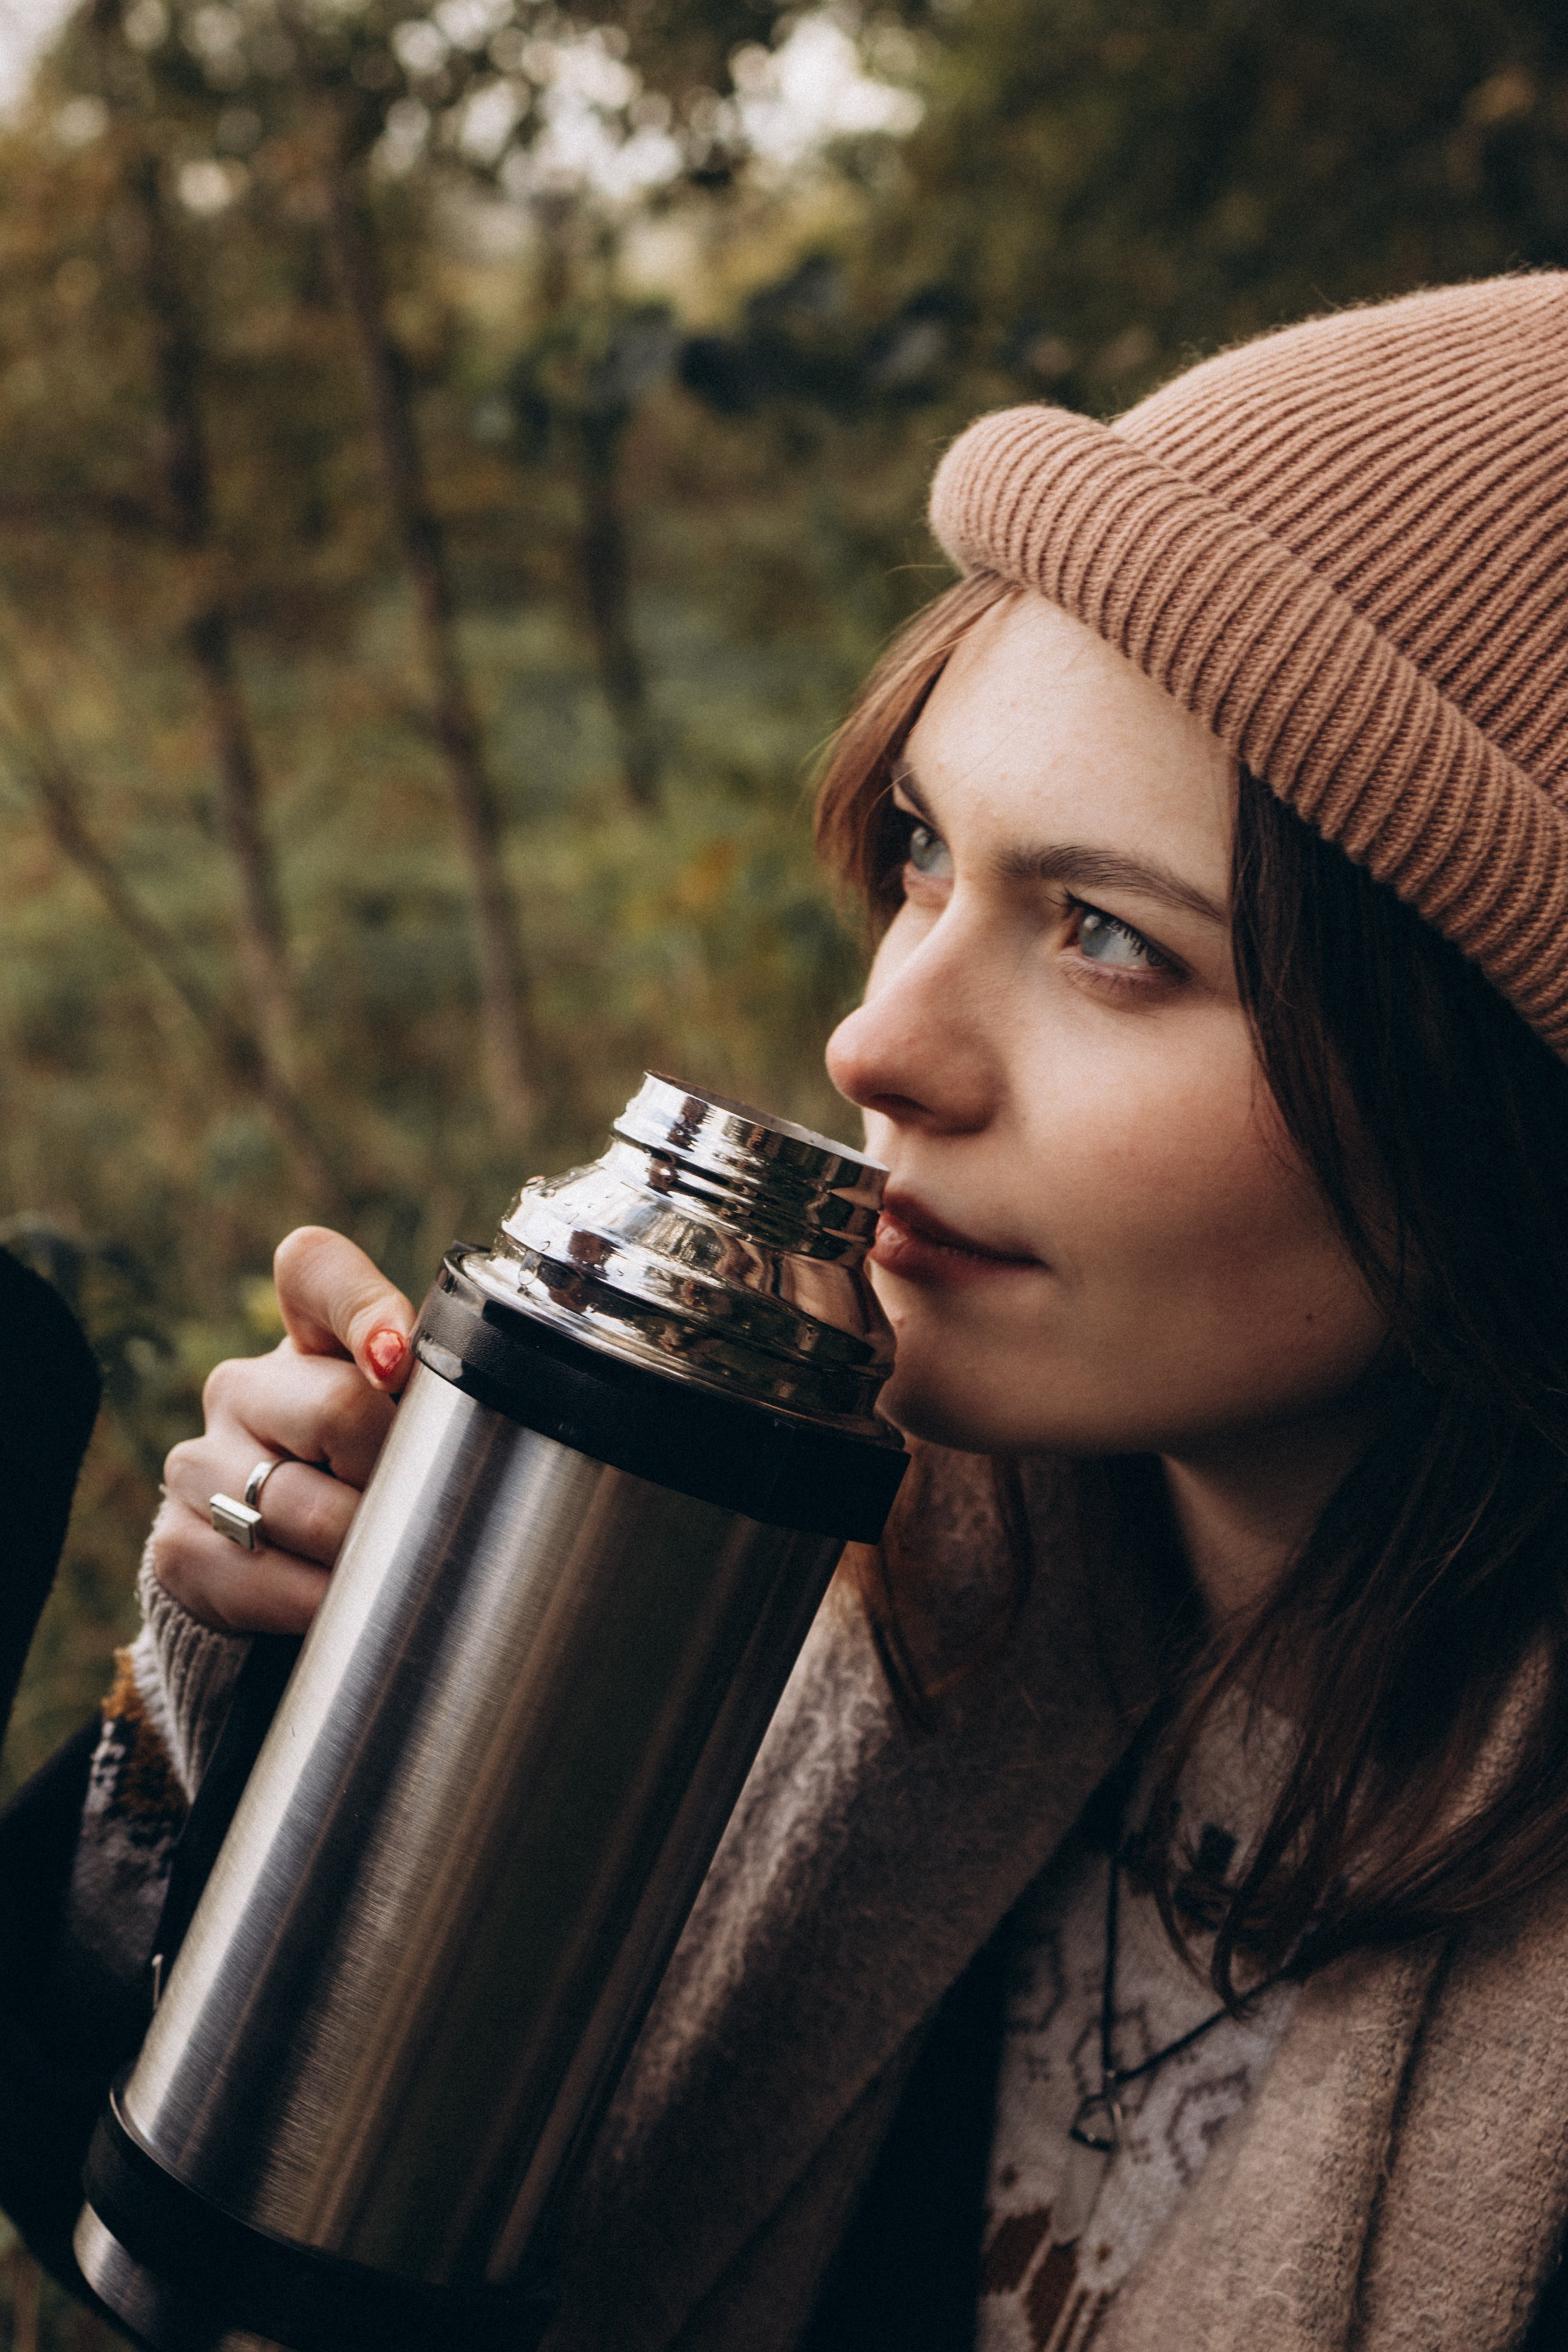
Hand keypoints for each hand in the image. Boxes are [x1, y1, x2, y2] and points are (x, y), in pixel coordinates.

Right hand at [152, 1228, 416, 1635]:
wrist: (289, 1572)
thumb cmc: (375, 1479)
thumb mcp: (412, 1425)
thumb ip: (442, 1395)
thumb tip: (488, 1401)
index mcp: (309, 1337)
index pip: (316, 1269)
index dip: (364, 1307)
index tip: (399, 1361)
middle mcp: (244, 1386)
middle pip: (338, 1408)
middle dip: (396, 1471)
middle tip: (426, 1504)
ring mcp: (199, 1462)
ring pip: (301, 1506)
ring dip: (365, 1547)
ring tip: (396, 1561)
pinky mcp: (179, 1543)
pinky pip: (262, 1577)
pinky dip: (319, 1601)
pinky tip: (345, 1602)